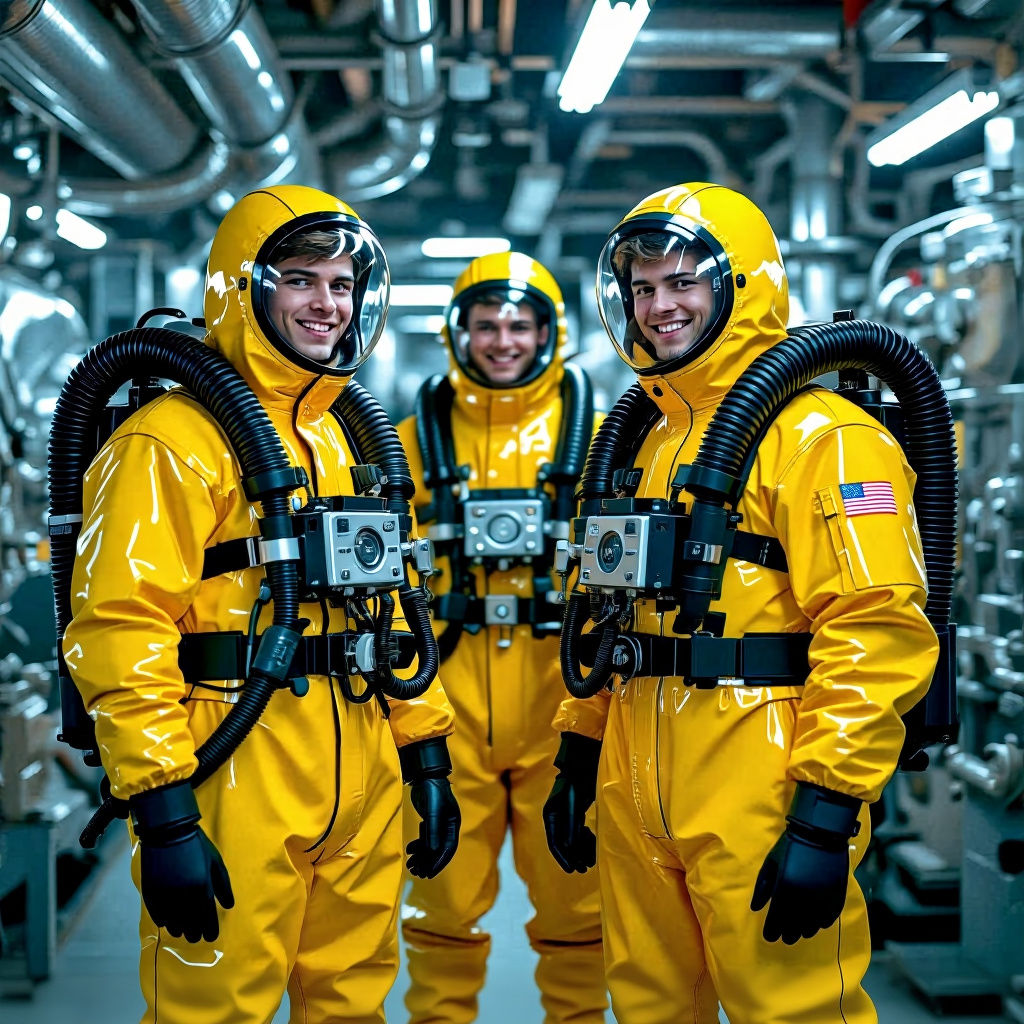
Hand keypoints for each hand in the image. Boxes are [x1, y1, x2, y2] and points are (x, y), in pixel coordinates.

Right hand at [130, 780, 233, 942]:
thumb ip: (223, 886)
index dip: (210, 930)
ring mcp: (166, 896)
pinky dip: (165, 921)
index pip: (207, 918)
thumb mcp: (215, 862)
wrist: (168, 832)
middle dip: (195, 932)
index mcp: (202, 887)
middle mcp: (184, 896)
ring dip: (180, 929)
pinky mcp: (151, 894)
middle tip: (197, 936)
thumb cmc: (196, 845)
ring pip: (174, 924)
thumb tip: (228, 905)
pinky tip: (168, 922)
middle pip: (190, 925)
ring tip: (183, 931)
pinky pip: (159, 916)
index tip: (211, 937)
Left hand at [399, 737, 460, 878]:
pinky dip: (417, 845)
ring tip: (411, 866)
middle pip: (438, 849)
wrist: (424, 774)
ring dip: (421, 856)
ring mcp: (438, 823)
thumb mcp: (433, 811)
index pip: (448, 848)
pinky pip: (424, 837)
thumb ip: (433, 830)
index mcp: (453, 824)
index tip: (429, 874)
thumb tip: (434, 851)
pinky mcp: (428, 819)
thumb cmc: (432, 790)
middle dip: (428, 862)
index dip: (439, 862)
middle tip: (417, 874)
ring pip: (430, 845)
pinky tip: (410, 851)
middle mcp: (447, 825)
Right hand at [543, 732, 601, 873]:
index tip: (572, 870)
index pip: (555, 842)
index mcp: (551, 814)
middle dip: (574, 855)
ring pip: (571, 837)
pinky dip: (584, 837)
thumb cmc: (580, 780)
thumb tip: (568, 847)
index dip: (563, 858)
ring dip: (581, 848)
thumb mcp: (576, 804)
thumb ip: (572, 824)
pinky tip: (592, 840)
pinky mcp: (575, 809)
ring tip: (591, 858)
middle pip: (563, 842)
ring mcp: (566, 812)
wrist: (585, 760)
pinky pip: (577, 829)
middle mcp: (556, 815)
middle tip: (585, 867)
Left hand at [750, 782, 860, 943]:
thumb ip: (762, 888)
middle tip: (784, 938)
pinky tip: (817, 926)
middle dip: (788, 934)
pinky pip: (829, 917)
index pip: (777, 919)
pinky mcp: (837, 895)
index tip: (769, 937)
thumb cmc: (790, 845)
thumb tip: (755, 908)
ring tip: (799, 933)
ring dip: (805, 931)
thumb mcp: (771, 863)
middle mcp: (805, 897)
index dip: (772, 930)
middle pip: (795, 925)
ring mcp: (823, 897)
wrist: (820, 832)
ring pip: (813, 925)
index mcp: (785, 888)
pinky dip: (822, 924)